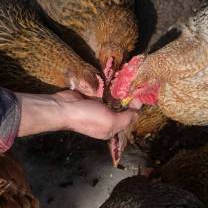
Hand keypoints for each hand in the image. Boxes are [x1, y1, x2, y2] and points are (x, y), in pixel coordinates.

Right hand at [16, 91, 136, 139]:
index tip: (144, 95)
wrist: (63, 107)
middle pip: (122, 108)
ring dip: (121, 90)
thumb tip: (139, 110)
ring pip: (114, 98)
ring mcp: (98, 107)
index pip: (128, 119)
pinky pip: (105, 90)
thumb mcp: (110, 121)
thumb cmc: (88, 117)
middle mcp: (106, 118)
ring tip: (131, 80)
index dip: (136, 109)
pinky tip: (119, 78)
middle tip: (139, 85)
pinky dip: (111, 85)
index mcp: (111, 129)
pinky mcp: (92, 96)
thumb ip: (127, 117)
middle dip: (130, 98)